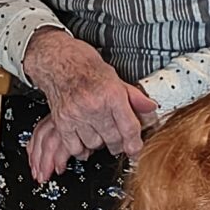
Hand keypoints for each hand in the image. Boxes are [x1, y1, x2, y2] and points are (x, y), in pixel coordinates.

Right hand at [22, 27, 156, 181]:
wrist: (59, 60)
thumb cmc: (85, 66)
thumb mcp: (115, 77)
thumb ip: (133, 96)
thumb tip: (150, 107)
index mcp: (111, 94)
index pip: (129, 128)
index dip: (134, 144)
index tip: (135, 150)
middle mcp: (95, 105)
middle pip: (113, 139)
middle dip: (118, 144)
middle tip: (119, 141)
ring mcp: (77, 114)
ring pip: (95, 144)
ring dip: (99, 144)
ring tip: (100, 136)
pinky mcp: (62, 121)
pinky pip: (74, 146)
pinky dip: (81, 149)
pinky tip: (85, 142)